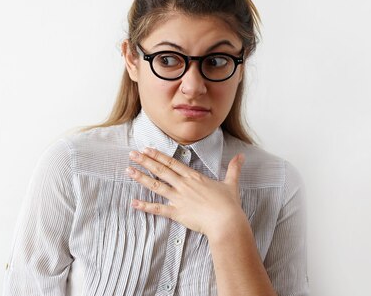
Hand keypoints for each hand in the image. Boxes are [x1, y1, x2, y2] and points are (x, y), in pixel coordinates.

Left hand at [125, 147, 246, 237]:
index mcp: (194, 177)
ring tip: (129, 171)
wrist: (226, 221)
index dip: (158, 155)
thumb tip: (241, 156)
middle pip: (161, 170)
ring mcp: (178, 198)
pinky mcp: (177, 213)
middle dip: (145, 161)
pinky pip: (158, 209)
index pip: (172, 162)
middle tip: (132, 154)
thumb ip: (233, 168)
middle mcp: (183, 184)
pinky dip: (145, 206)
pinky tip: (134, 202)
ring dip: (141, 178)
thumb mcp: (231, 183)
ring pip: (156, 185)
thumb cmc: (229, 204)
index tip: (147, 149)